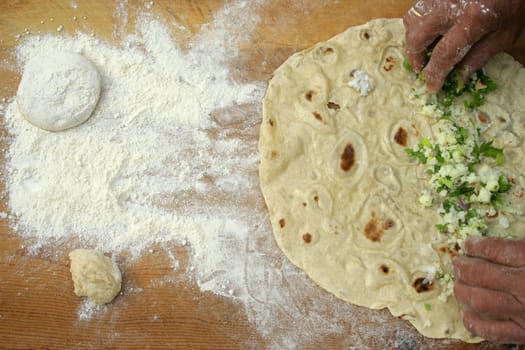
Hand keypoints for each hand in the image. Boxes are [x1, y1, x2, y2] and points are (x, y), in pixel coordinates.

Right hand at [403, 0, 524, 92]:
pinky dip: (419, 22)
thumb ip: (480, 56)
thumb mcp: (504, 35)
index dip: (435, 74)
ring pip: (411, 20)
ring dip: (414, 38)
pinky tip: (430, 29)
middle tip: (422, 67)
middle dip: (415, 57)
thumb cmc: (512, 5)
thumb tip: (458, 77)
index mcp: (473, 19)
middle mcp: (451, 6)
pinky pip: (417, 7)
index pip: (444, 54)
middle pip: (417, 37)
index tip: (432, 86)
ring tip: (424, 47)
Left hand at [452, 236, 524, 343]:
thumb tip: (498, 244)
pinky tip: (465, 315)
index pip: (494, 249)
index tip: (467, 244)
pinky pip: (493, 331)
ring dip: (463, 291)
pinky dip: (474, 324)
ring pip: (480, 301)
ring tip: (458, 285)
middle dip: (462, 267)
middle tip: (455, 263)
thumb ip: (523, 247)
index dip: (475, 245)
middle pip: (480, 274)